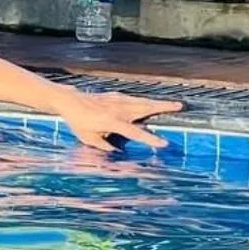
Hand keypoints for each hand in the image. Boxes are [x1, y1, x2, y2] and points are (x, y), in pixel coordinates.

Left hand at [58, 89, 181, 151]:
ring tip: (174, 103)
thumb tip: (119, 154)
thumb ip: (105, 147)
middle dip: (163, 107)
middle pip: (144, 108)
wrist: (68, 100)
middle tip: (180, 106)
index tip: (164, 143)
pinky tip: (153, 102)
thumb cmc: (78, 122)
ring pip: (141, 101)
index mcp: (112, 121)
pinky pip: (133, 98)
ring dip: (158, 102)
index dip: (150, 139)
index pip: (135, 132)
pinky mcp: (114, 95)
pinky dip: (145, 100)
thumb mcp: (89, 139)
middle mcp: (117, 109)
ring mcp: (116, 100)